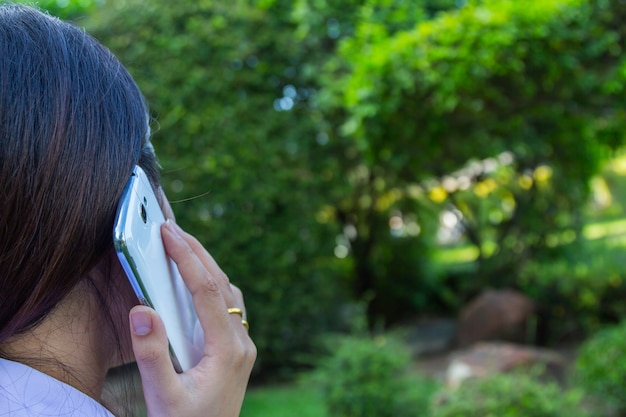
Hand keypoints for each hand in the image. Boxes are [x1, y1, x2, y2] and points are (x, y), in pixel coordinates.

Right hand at [128, 220, 255, 416]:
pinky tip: (196, 283)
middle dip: (197, 252)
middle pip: (222, 285)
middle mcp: (242, 343)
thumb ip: (152, 355)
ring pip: (228, 293)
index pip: (206, 291)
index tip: (167, 232)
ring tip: (182, 245)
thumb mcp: (163, 397)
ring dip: (207, 266)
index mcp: (228, 350)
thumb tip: (142, 309)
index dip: (186, 258)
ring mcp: (242, 346)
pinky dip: (211, 285)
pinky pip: (228, 307)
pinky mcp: (236, 350)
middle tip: (172, 227)